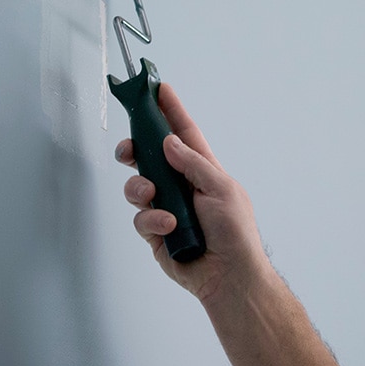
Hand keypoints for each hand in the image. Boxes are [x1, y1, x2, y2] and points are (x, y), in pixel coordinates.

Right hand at [115, 83, 269, 301]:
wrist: (228, 277)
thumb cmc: (235, 231)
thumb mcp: (221, 189)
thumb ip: (193, 164)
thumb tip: (169, 142)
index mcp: (202, 168)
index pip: (184, 133)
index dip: (171, 111)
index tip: (158, 88)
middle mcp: (181, 184)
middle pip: (150, 157)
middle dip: (136, 148)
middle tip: (130, 149)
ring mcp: (167, 207)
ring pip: (138, 186)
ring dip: (141, 189)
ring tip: (154, 197)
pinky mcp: (155, 231)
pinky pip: (141, 218)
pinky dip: (153, 220)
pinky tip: (169, 227)